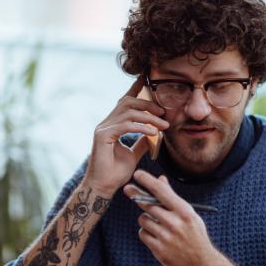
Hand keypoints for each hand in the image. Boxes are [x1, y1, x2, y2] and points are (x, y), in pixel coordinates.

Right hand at [84, 77, 169, 195]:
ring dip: (148, 116)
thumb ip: (141, 142)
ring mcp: (102, 129)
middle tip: (163, 112)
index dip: (135, 88)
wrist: (103, 188)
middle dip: (147, 103)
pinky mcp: (102, 136)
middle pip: (127, 102)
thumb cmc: (115, 173)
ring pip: (127, 112)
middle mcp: (106, 124)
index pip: (124, 102)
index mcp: (112, 125)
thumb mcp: (133, 155)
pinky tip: (152, 132)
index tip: (147, 77)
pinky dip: (141, 127)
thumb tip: (153, 134)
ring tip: (162, 124)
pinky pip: (125, 125)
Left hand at [123, 170, 219, 265]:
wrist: (201, 264)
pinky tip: (156, 236)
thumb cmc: (195, 235)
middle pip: (148, 205)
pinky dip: (146, 232)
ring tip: (157, 224)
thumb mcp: (189, 214)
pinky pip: (142, 233)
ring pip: (143, 219)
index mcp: (185, 212)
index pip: (162, 192)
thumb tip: (160, 179)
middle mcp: (175, 223)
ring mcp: (166, 237)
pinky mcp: (158, 249)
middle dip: (138, 196)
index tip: (137, 174)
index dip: (148, 181)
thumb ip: (172, 197)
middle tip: (128, 189)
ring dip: (146, 219)